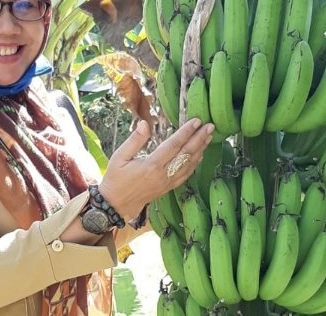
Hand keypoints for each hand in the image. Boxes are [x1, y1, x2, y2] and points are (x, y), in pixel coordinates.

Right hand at [98, 118, 214, 220]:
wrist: (115, 204)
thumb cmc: (115, 178)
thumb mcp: (119, 156)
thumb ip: (134, 140)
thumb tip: (144, 123)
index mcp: (151, 165)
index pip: (173, 145)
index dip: (186, 132)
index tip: (196, 121)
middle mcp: (163, 175)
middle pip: (186, 154)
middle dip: (199, 139)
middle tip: (210, 126)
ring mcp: (167, 183)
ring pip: (189, 165)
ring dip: (200, 150)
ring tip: (209, 137)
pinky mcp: (167, 188)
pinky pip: (186, 175)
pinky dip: (195, 164)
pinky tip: (199, 156)